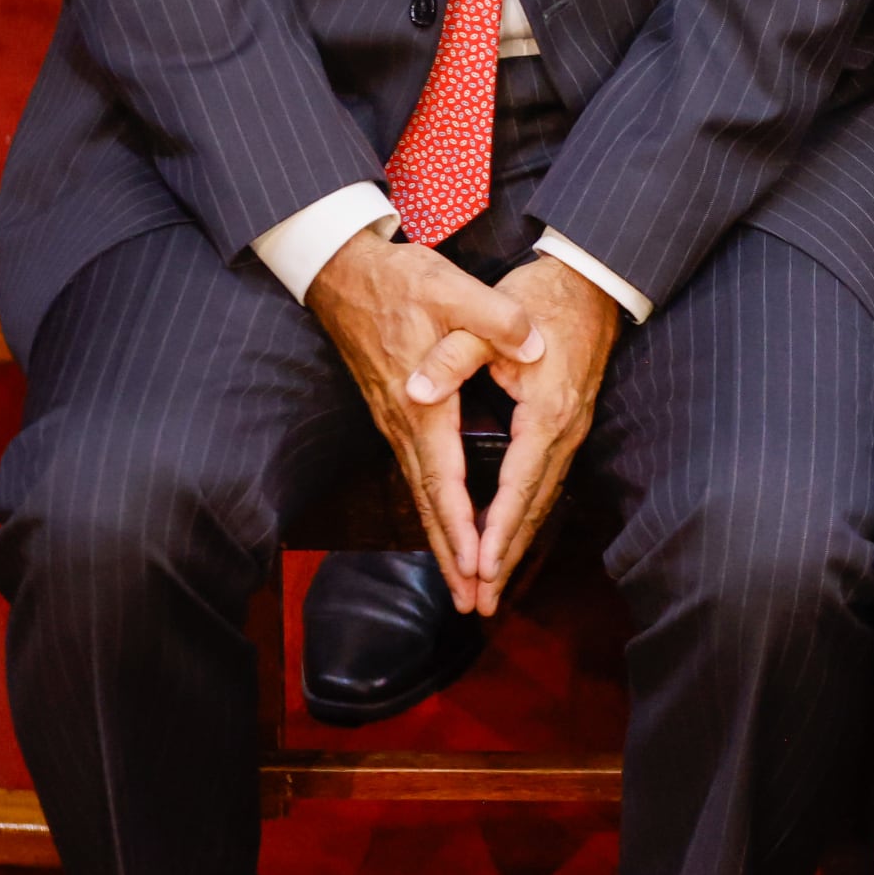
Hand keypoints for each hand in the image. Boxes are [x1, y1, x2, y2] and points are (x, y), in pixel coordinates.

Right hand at [306, 232, 540, 605]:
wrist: (342, 270)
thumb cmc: (399, 280)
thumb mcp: (452, 289)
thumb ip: (495, 321)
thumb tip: (531, 346)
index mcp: (424, 403)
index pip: (444, 479)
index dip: (463, 526)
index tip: (476, 567)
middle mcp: (404, 423)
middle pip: (429, 504)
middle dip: (451, 557)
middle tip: (470, 604)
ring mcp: (395, 422)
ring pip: (421, 495)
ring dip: (443, 542)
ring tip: (462, 585)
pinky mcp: (395, 415)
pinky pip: (418, 477)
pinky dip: (434, 511)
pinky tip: (446, 530)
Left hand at [463, 255, 622, 611]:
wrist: (592, 280)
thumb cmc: (539, 295)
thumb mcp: (487, 316)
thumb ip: (452, 356)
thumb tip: (415, 390)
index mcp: (546, 412)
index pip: (518, 485)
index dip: (497, 530)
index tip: (479, 568)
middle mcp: (564, 430)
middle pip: (534, 507)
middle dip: (506, 558)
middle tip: (480, 602)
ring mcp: (571, 430)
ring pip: (541, 501)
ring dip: (516, 544)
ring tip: (491, 585)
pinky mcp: (566, 425)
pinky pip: (544, 484)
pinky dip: (525, 518)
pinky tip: (510, 537)